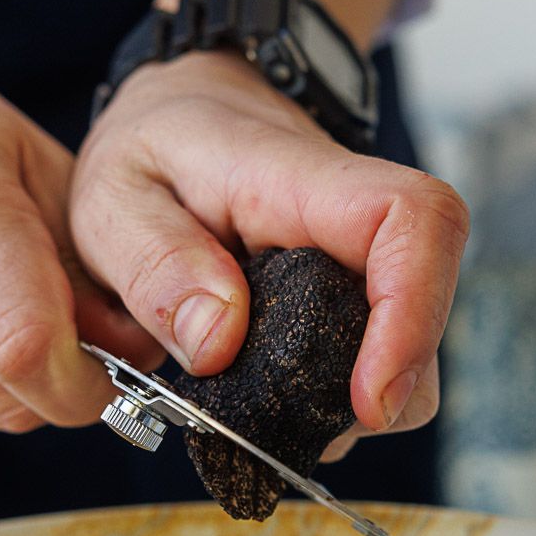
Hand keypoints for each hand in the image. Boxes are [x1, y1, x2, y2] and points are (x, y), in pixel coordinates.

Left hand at [69, 51, 467, 457]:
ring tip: (241, 397)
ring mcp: (364, 271)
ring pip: (403, 365)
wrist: (185, 117)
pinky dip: (319, 405)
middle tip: (257, 418)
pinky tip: (258, 389)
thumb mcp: (113, 195)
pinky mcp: (356, 307)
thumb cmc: (153, 149)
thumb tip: (218, 342)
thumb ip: (154, 264)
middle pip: (422, 321)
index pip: (415, 221)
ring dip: (333, 410)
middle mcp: (356, 225)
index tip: (368, 400)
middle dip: (362, 397)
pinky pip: (364, 372)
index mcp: (300, 178)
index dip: (414, 315)